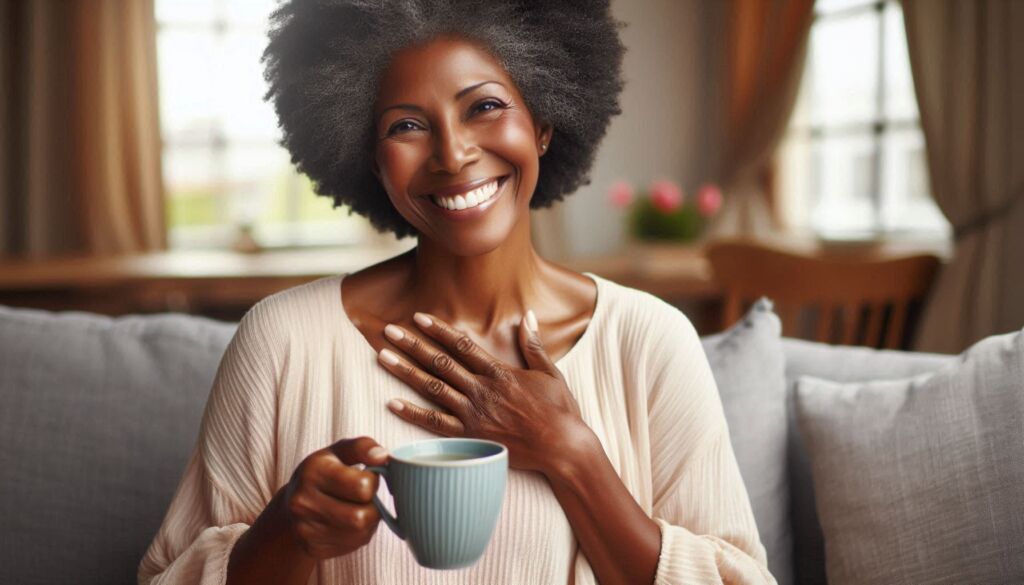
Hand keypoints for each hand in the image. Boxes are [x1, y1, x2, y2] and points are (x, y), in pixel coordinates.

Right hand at [280, 436, 388, 559]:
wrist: (293, 502)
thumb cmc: (325, 471)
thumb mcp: (341, 450)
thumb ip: (363, 447)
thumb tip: (382, 456)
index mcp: (312, 471)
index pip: (362, 486)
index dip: (373, 481)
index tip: (366, 476)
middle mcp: (303, 502)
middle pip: (361, 517)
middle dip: (372, 507)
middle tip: (365, 497)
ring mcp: (305, 528)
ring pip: (360, 534)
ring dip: (368, 522)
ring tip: (358, 508)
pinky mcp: (311, 547)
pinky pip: (353, 546)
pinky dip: (358, 535)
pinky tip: (348, 522)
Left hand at [376, 310, 589, 474]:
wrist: (562, 447)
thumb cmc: (559, 411)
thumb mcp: (550, 373)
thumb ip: (534, 344)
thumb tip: (528, 315)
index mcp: (499, 372)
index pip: (462, 344)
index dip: (438, 330)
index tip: (418, 317)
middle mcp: (482, 390)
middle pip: (440, 362)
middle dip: (412, 344)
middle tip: (389, 331)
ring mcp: (474, 414)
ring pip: (432, 388)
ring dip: (405, 371)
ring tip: (383, 357)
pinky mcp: (470, 436)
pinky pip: (435, 424)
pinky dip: (412, 413)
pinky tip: (392, 403)